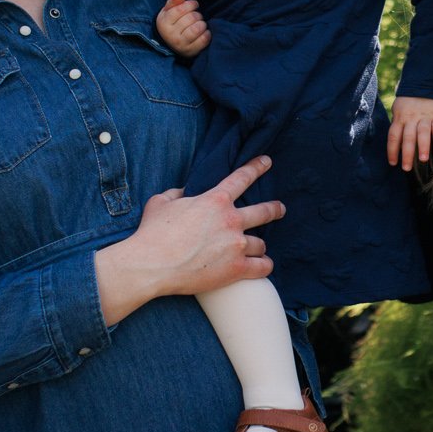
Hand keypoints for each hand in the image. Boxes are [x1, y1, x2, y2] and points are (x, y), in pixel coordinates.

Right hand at [95, 155, 281, 322]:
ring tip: (258, 248)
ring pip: (261, 243)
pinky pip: (262, 266)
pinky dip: (264, 265)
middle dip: (275, 209)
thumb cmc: (153, 232)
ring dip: (259, 245)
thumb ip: (177, 193)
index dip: (256, 167)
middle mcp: (231, 220)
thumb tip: (184, 192)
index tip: (267, 162)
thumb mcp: (161, 202)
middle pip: (264, 211)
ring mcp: (236, 245)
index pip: (242, 178)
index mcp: (215, 200)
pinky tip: (264, 265)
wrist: (152, 264)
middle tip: (280, 209)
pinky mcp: (236, 269)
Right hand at [156, 0, 209, 57]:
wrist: (171, 44)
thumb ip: (173, 1)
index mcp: (164, 23)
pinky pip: (204, 39)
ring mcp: (180, 45)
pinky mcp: (190, 51)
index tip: (194, 5)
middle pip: (191, 18)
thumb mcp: (168, 11)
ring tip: (200, 24)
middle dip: (197, 14)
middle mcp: (170, 35)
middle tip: (196, 16)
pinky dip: (207, 33)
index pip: (180, 9)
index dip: (191, 4)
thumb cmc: (172, 23)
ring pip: (197, 28)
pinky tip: (204, 32)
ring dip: (202, 24)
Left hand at [388, 97, 432, 169]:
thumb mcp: (398, 110)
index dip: (392, 150)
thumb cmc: (409, 101)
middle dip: (407, 154)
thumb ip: (397, 125)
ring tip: (423, 160)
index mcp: (400, 118)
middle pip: (408, 137)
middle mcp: (411, 118)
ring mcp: (425, 117)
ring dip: (423, 147)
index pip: (393, 136)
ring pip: (423, 133)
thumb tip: (394, 144)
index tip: (393, 163)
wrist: (426, 84)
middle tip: (406, 168)